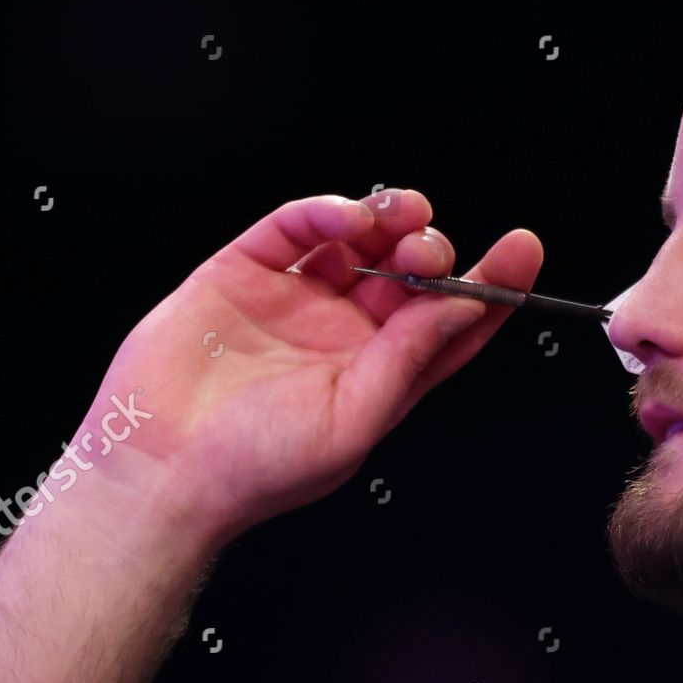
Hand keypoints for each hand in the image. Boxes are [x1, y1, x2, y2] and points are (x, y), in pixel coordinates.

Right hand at [79, 190, 541, 545]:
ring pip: (359, 241)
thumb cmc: (256, 467)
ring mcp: (297, 299)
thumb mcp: (354, 419)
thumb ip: (409, 358)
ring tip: (400, 218)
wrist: (161, 470)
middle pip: (409, 275)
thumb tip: (462, 309)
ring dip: (389, 220)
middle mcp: (344, 333)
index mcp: (381, 374)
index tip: (521, 251)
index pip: (450, 324)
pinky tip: (347, 216)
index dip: (491, 287)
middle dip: (431, 253)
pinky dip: (326, 212)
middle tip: (429, 252)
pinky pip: (294, 227)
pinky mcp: (245, 272)